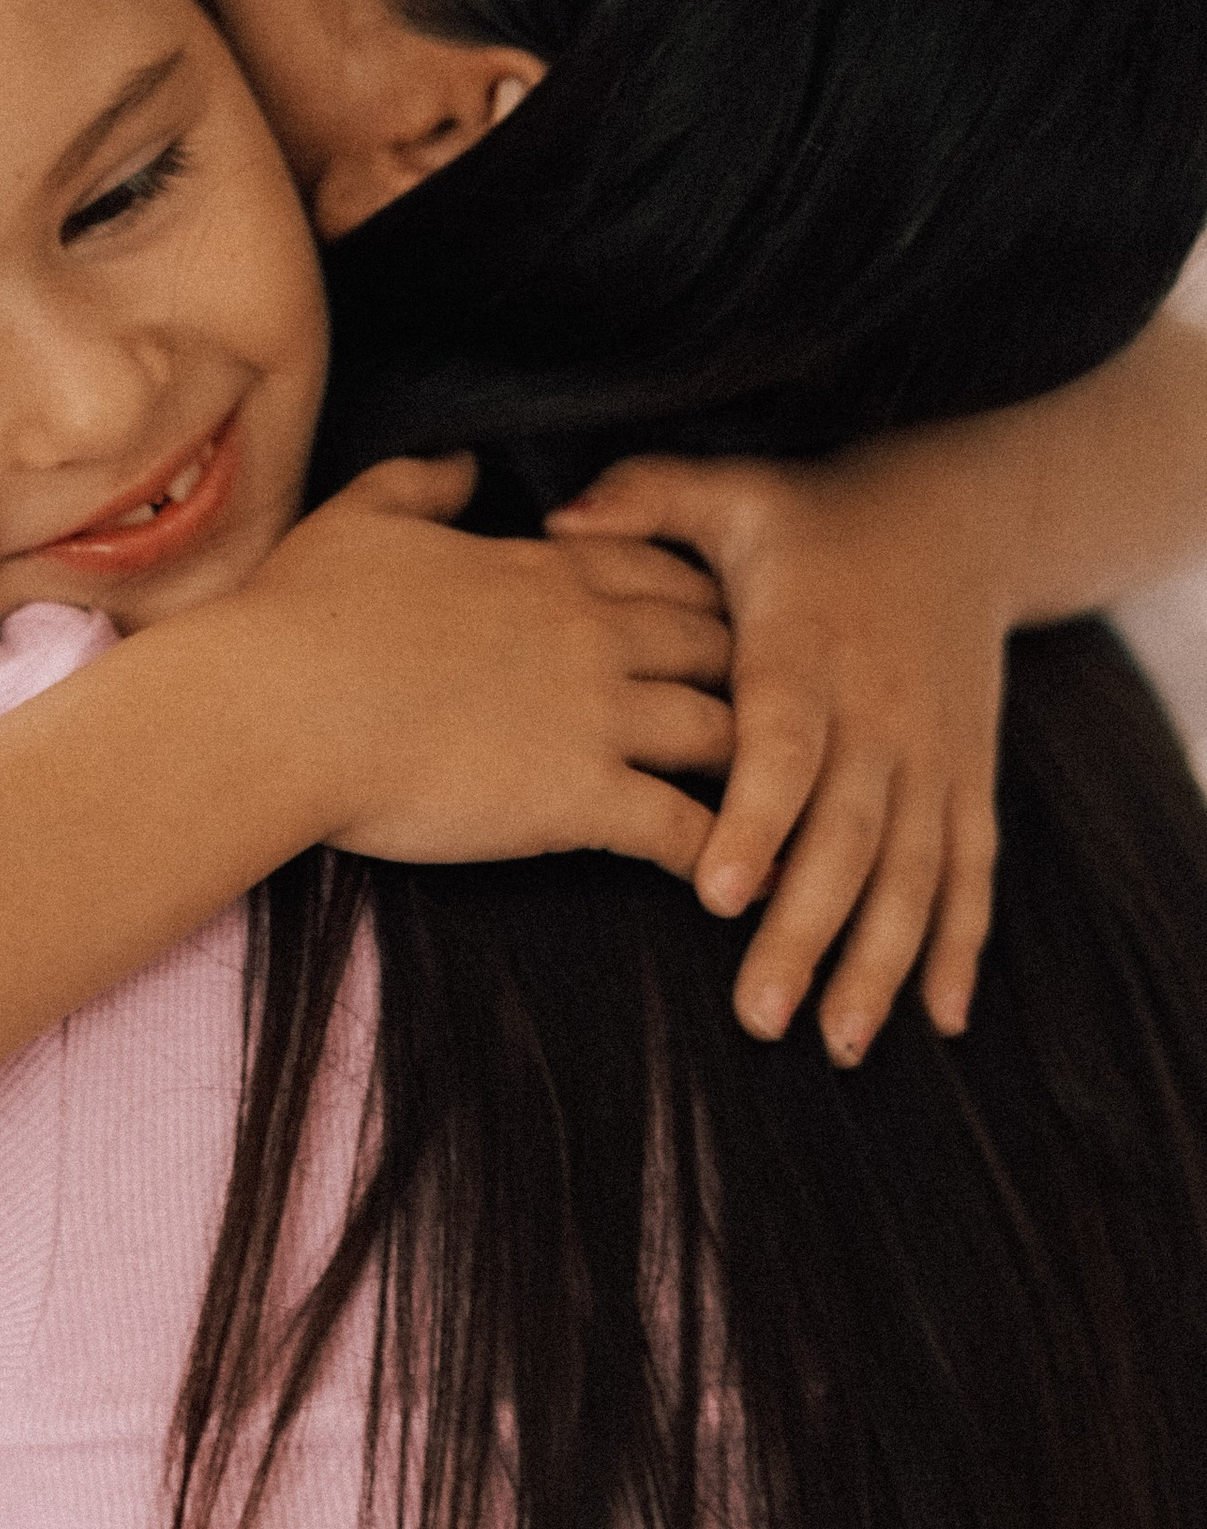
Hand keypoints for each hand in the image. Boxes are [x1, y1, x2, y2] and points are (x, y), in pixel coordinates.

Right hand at [240, 456, 733, 873]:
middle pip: (719, 645)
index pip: (660, 571)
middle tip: (770, 714)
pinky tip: (739, 878)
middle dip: (748, 676)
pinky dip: (724, 853)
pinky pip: (683, 827)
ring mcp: (593, 716)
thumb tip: (465, 465)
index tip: (716, 624)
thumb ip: (422, 483)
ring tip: (777, 799)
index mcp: (543, 570)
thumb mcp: (359, 518)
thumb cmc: (298, 618)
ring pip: (723, 732)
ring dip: (753, 764)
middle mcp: (589, 635)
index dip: (698, 597)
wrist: (276, 712)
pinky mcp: (579, 799)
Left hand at [549, 442, 1006, 1059]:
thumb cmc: (811, 517)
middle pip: (847, 832)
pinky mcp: (967, 776)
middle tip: (758, 1015)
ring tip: (835, 1039)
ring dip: (880, 960)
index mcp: (806, 647)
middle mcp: (877, 709)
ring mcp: (931, 751)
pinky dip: (959, 944)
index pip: (783, 743)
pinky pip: (971, 869)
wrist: (959, 519)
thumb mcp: (731, 489)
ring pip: (913, 868)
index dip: (757, 817)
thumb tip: (557, 517)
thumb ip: (645, 499)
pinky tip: (939, 1020)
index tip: (716, 889)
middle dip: (807, 928)